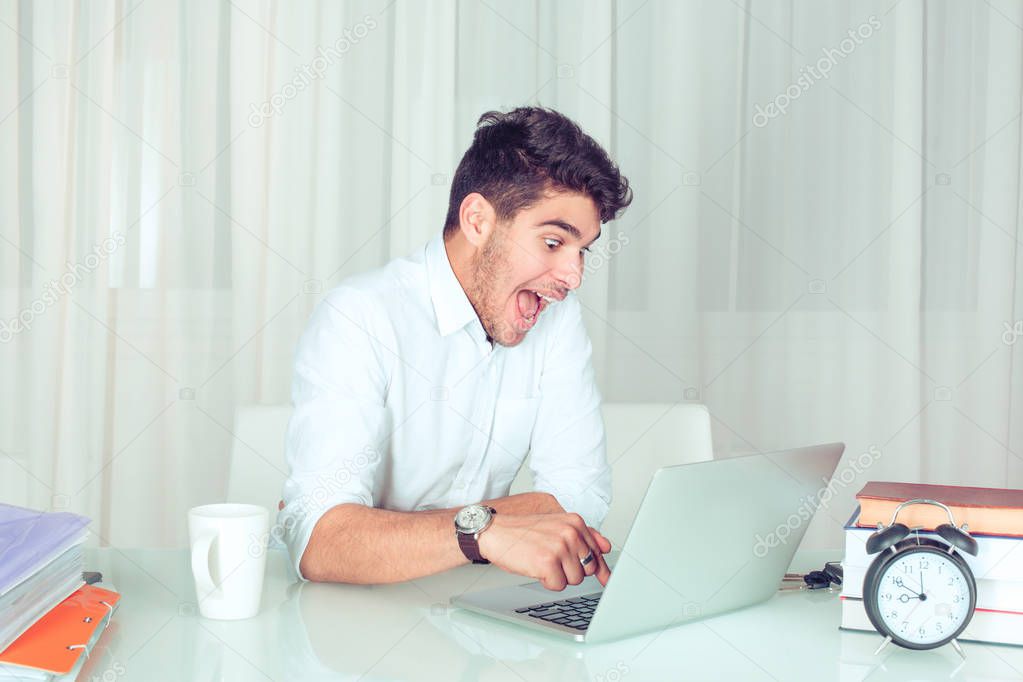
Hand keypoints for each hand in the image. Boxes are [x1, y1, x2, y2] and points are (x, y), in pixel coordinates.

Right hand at [476, 512, 612, 590]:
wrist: (495, 532)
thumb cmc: (523, 532)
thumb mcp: (556, 526)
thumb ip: (584, 536)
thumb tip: (606, 548)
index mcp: (575, 522)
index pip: (597, 552)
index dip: (600, 569)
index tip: (607, 580)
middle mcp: (571, 533)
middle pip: (587, 569)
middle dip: (571, 570)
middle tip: (553, 561)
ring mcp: (560, 547)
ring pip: (574, 580)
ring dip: (558, 576)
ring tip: (542, 562)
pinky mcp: (548, 562)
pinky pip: (558, 586)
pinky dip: (547, 582)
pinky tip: (536, 568)